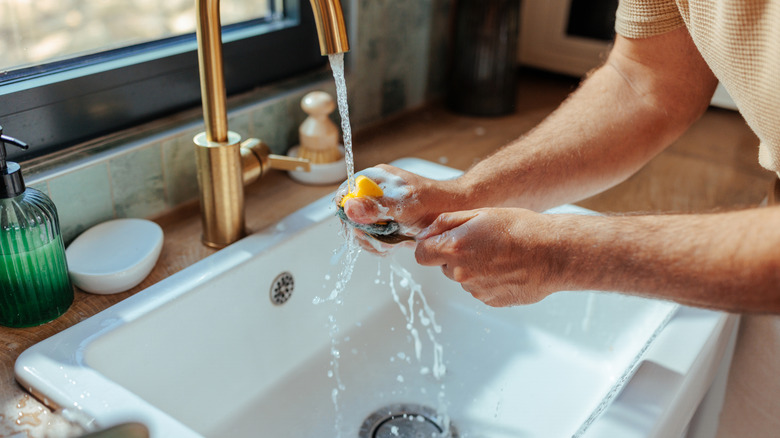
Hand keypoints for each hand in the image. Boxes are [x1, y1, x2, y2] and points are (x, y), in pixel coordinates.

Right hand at [337, 164, 458, 252]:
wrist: (456, 213)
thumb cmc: (436, 203)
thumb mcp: (406, 205)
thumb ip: (377, 207)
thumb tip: (349, 207)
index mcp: (375, 179)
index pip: (345, 194)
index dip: (348, 214)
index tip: (361, 227)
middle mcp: (373, 193)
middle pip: (349, 217)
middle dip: (364, 232)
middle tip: (384, 238)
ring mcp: (379, 210)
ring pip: (359, 231)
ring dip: (374, 241)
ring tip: (394, 241)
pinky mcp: (385, 224)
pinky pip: (371, 239)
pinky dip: (381, 246)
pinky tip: (395, 245)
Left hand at [415, 208, 570, 306]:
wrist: (553, 253)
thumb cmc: (520, 228)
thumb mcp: (480, 213)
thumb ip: (445, 224)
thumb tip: (423, 235)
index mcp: (454, 248)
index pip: (421, 254)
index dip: (430, 246)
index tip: (442, 241)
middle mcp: (461, 274)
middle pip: (444, 267)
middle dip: (455, 256)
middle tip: (482, 242)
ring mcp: (476, 290)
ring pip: (463, 278)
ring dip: (473, 268)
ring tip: (499, 254)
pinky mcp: (491, 301)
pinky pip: (480, 289)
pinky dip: (488, 280)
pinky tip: (506, 268)